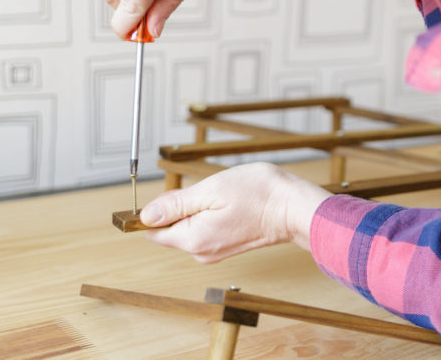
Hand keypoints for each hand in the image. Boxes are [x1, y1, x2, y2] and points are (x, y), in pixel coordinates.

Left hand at [140, 162, 331, 262]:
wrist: (294, 208)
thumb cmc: (258, 195)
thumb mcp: (210, 190)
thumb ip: (175, 204)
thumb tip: (146, 215)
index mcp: (193, 239)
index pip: (153, 230)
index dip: (155, 211)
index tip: (174, 193)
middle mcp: (201, 251)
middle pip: (171, 228)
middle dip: (181, 206)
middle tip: (207, 190)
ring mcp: (215, 251)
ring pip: (189, 226)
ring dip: (198, 208)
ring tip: (224, 196)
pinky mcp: (226, 246)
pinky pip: (205, 228)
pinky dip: (211, 214)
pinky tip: (230, 204)